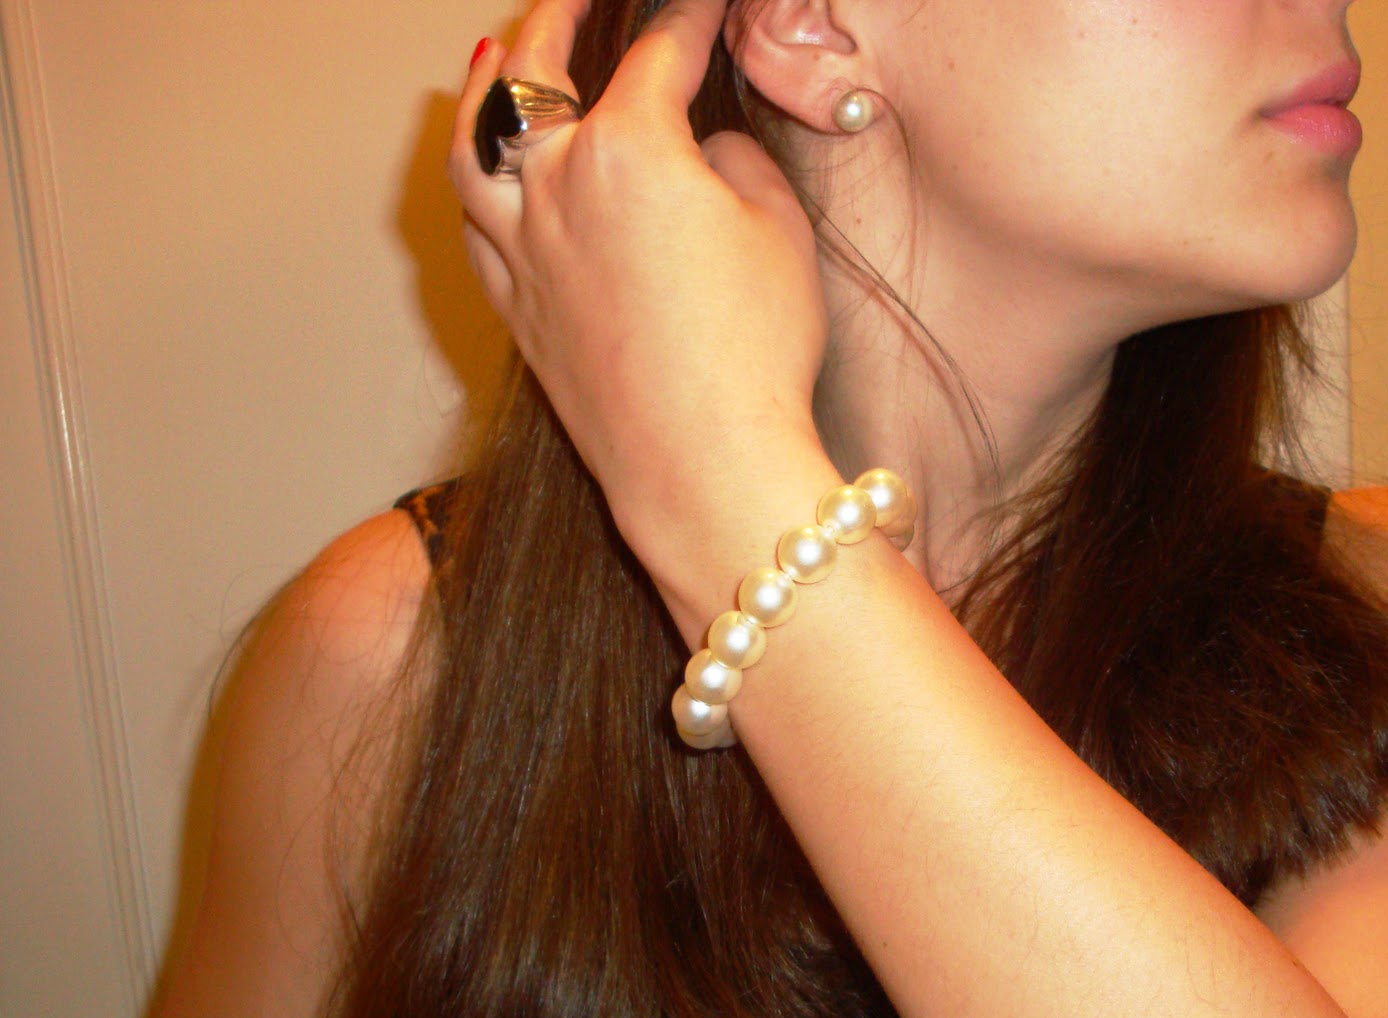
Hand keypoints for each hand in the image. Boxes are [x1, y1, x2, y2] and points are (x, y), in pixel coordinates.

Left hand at [451, 0, 833, 549]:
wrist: (702, 464)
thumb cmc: (751, 354)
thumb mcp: (777, 232)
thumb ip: (737, 164)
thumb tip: (706, 154)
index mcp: (627, 150)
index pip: (658, 54)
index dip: (688, 16)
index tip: (703, 3)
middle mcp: (555, 186)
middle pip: (536, 72)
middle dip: (559, 15)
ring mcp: (522, 249)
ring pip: (474, 144)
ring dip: (482, 86)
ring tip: (491, 56)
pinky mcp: (514, 309)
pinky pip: (472, 225)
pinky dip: (473, 182)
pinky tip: (485, 172)